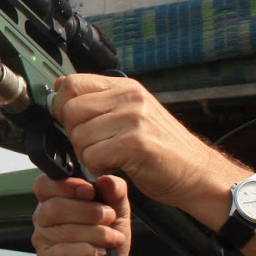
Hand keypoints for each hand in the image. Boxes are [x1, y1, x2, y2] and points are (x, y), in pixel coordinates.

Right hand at [32, 173, 129, 255]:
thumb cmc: (108, 241)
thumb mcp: (118, 212)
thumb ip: (115, 192)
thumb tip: (107, 180)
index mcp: (55, 199)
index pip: (45, 184)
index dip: (66, 186)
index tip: (90, 191)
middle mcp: (44, 217)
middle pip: (54, 207)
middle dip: (88, 212)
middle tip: (109, 218)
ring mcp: (42, 239)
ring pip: (62, 230)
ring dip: (94, 234)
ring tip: (111, 239)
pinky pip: (62, 252)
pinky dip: (85, 251)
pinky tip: (98, 253)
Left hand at [51, 75, 221, 209]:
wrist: (197, 173)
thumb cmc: (161, 149)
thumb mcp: (133, 114)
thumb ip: (101, 102)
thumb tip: (59, 90)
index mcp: (125, 86)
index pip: (72, 83)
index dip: (61, 106)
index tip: (70, 123)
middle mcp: (129, 97)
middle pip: (70, 110)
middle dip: (73, 135)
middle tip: (94, 147)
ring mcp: (133, 118)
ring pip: (78, 136)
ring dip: (86, 155)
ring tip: (108, 159)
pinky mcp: (135, 143)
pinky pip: (92, 155)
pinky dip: (98, 168)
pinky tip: (115, 167)